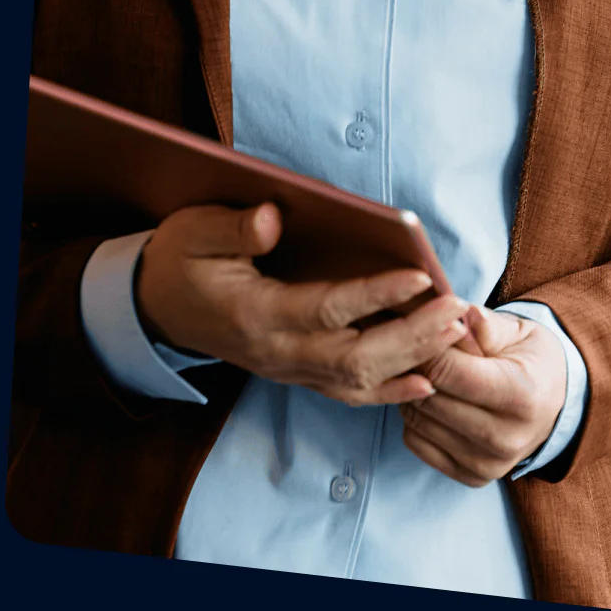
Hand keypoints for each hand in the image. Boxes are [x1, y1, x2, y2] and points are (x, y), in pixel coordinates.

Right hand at [135, 201, 470, 407]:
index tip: (419, 278)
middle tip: (456, 309)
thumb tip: (274, 217)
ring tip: (454, 334)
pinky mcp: (294, 373)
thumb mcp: (196, 230)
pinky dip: (389, 392)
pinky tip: (425, 381)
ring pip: (357, 381)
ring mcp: (286, 369)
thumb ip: (235, 228)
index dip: (375, 295)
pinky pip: (346, 393)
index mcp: (255, 314)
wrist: (154, 306)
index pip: (327, 309)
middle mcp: (275, 352)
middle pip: (355, 357)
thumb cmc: (180, 259)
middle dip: (412, 336)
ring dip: (411, 360)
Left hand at [400, 303, 567, 485]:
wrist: (556, 404)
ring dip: (411, 392)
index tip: (420, 328)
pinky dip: (415, 418)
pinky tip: (432, 399)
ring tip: (426, 371)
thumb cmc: (532, 359)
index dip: (427, 346)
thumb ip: (485, 324)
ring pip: (417, 422)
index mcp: (521, 396)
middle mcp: (506, 438)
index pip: (451, 372)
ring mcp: (488, 464)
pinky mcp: (472, 477)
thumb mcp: (519, 331)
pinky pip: (416, 443)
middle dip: (415, 368)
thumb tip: (454, 311)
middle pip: (430, 399)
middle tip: (416, 347)